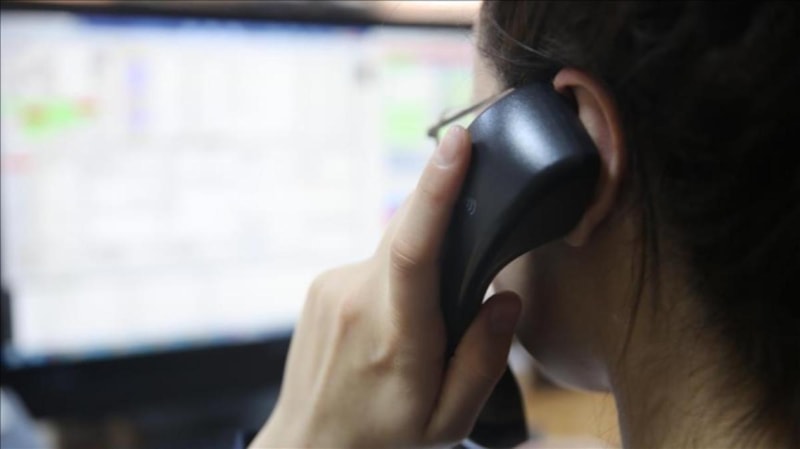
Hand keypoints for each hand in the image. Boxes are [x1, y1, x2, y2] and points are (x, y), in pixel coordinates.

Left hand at [250, 127, 522, 448]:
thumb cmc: (383, 440)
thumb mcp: (448, 421)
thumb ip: (483, 359)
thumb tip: (505, 298)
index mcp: (394, 336)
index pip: (414, 248)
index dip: (437, 189)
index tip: (457, 142)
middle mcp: (355, 300)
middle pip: (408, 229)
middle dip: (444, 213)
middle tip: (467, 240)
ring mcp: (331, 287)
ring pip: (393, 246)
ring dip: (420, 265)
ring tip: (421, 327)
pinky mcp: (321, 284)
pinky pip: (373, 261)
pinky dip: (395, 276)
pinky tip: (390, 323)